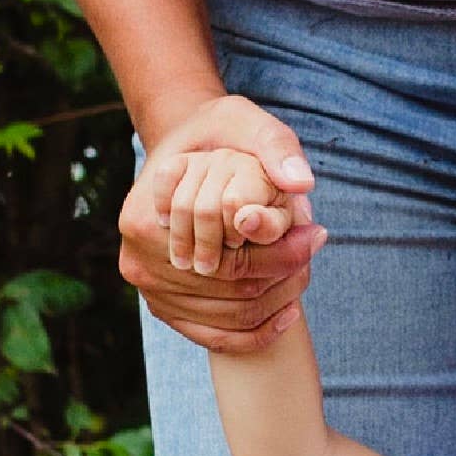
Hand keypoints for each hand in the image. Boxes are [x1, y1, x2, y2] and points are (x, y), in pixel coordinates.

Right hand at [121, 92, 322, 353]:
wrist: (184, 150)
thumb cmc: (214, 133)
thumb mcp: (244, 120)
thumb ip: (275, 146)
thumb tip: (301, 184)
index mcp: (146, 219)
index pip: (227, 256)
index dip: (281, 251)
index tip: (317, 233)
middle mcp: (138, 260)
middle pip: (228, 290)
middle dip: (283, 277)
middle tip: (316, 253)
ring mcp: (147, 289)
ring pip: (227, 317)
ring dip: (275, 304)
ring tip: (306, 275)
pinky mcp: (161, 306)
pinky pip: (212, 335)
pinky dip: (254, 333)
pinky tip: (287, 313)